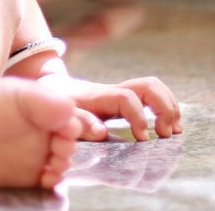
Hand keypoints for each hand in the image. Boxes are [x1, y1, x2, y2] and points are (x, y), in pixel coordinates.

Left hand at [37, 73, 181, 140]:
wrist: (52, 87)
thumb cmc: (58, 104)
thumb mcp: (61, 113)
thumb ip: (79, 121)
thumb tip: (101, 132)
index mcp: (99, 96)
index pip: (126, 98)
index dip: (138, 117)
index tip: (142, 138)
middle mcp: (114, 90)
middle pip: (148, 85)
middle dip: (164, 107)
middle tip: (165, 133)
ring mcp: (123, 92)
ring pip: (154, 87)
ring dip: (169, 107)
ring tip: (172, 131)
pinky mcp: (128, 99)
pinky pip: (153, 95)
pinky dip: (166, 108)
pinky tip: (168, 126)